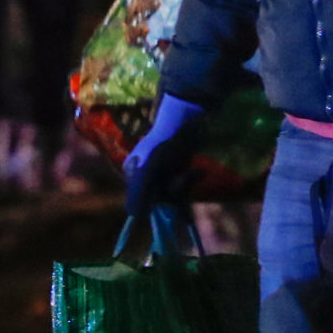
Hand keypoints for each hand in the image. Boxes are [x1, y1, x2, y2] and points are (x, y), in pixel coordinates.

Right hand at [123, 93, 206, 221]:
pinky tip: (200, 171)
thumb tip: (132, 215)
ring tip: (196, 171)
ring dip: (185, 185)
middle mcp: (145, 174)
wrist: (188, 117)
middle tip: (186, 176)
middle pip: (159, 197)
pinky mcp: (178, 167)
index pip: (141, 200)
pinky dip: (191, 179)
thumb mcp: (149, 167)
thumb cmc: (164, 140)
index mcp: (133, 173)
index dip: (156, 201)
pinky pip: (184, 185)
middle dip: (175, 191)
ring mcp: (162, 171)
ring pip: (173, 193)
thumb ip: (139, 190)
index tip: (170, 194)